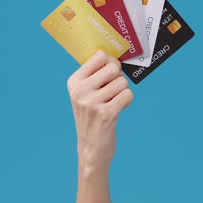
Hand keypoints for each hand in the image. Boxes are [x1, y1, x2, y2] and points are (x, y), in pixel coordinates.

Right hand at [67, 50, 133, 173]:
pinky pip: (127, 95)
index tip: (110, 73)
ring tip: (114, 102)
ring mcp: (92, 103)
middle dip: (118, 78)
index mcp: (74, 82)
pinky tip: (119, 108)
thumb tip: (115, 55)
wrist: (91, 148)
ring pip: (122, 82)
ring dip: (123, 92)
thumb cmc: (92, 116)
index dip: (110, 62)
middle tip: (113, 90)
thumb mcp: (84, 94)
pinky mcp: (106, 114)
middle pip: (113, 68)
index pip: (100, 56)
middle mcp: (80, 91)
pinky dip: (127, 101)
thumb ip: (95, 74)